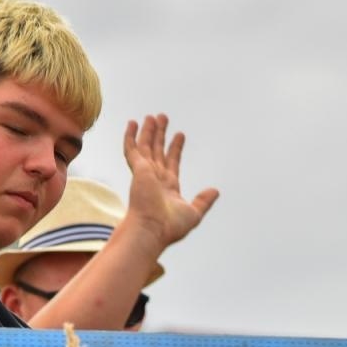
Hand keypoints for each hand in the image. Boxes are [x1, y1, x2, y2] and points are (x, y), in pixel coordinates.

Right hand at [122, 114, 219, 251]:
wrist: (152, 229)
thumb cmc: (170, 227)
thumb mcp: (193, 213)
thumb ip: (203, 200)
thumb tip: (215, 191)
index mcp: (168, 188)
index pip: (172, 163)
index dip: (175, 148)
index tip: (180, 135)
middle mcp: (155, 179)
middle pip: (158, 151)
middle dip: (160, 135)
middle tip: (162, 118)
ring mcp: (145, 173)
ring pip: (146, 147)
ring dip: (148, 131)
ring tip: (152, 116)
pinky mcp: (138, 169)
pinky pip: (132, 149)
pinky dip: (131, 136)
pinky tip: (133, 123)